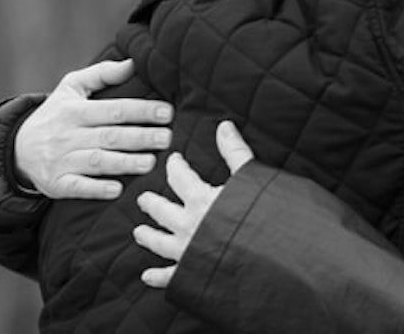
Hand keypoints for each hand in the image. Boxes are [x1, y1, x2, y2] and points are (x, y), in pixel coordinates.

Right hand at [14, 59, 172, 198]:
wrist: (17, 148)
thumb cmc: (56, 114)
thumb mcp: (71, 87)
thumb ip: (102, 74)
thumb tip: (133, 63)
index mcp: (74, 110)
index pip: (113, 109)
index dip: (141, 110)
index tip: (167, 112)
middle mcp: (67, 135)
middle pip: (109, 136)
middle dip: (140, 137)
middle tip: (167, 138)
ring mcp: (61, 160)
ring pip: (97, 161)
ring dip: (124, 163)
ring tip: (151, 163)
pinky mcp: (56, 184)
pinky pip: (77, 187)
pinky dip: (96, 189)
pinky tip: (117, 189)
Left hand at [133, 121, 254, 287]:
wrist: (265, 258)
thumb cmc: (258, 218)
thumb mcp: (250, 177)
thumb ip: (235, 151)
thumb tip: (223, 125)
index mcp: (200, 200)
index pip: (180, 177)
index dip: (175, 166)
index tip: (173, 160)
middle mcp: (187, 225)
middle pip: (162, 211)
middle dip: (153, 203)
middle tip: (143, 198)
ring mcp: (186, 251)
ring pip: (159, 242)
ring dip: (148, 236)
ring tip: (138, 232)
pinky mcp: (192, 273)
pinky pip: (170, 276)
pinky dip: (158, 276)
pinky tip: (147, 276)